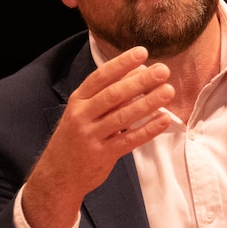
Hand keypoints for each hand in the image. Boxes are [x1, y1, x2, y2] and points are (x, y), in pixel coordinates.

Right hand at [22, 46, 174, 227]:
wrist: (58, 175)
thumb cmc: (76, 137)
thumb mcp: (83, 112)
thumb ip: (106, 94)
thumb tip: (137, 72)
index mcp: (78, 100)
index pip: (100, 77)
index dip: (121, 64)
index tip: (141, 52)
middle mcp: (82, 116)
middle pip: (114, 95)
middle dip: (140, 81)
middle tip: (162, 70)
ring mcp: (91, 136)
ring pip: (123, 117)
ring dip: (147, 103)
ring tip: (168, 91)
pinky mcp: (102, 155)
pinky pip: (129, 140)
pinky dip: (147, 129)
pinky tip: (163, 119)